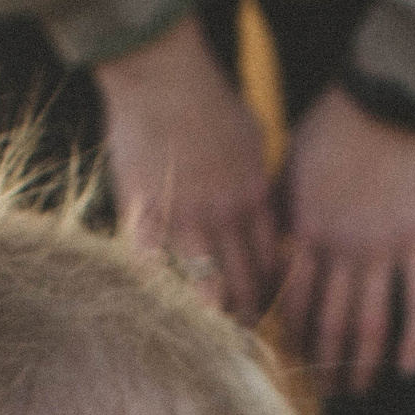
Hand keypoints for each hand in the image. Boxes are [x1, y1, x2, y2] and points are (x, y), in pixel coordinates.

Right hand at [92, 14, 277, 319]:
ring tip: (208, 337)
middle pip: (243, 281)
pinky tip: (158, 311)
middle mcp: (224, 214)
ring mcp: (183, 215)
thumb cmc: (208, 98)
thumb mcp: (251, 138)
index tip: (267, 313)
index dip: (270, 293)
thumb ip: (258, 181)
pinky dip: (157, 291)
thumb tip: (266, 213)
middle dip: (247, 317)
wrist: (163, 71)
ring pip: (204, 284)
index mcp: (254, 196)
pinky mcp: (143, 210)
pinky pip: (151, 265)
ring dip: (210, 317)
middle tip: (243, 343)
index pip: (271, 261)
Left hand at [277, 86, 414, 397]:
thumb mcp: (289, 166)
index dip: (291, 337)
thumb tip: (266, 248)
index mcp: (306, 233)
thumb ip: (280, 213)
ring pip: (371, 324)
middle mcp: (342, 250)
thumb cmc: (334, 124)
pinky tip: (410, 369)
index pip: (292, 303)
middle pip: (329, 323)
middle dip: (325, 364)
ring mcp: (384, 249)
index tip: (291, 360)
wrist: (391, 97)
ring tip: (360, 389)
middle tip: (325, 393)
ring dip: (364, 364)